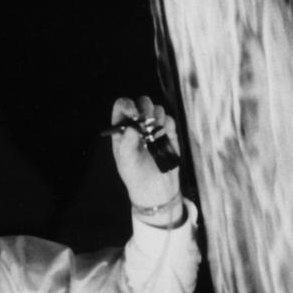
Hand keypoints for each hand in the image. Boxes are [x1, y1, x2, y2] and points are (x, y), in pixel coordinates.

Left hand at [110, 95, 182, 211]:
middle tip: (148, 123)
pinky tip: (164, 138)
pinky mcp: (168, 133)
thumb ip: (127, 144)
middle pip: (142, 103)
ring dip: (157, 119)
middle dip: (146, 109)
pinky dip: (168, 126)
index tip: (134, 114)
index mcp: (122, 129)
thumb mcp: (127, 162)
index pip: (122, 106)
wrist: (156, 189)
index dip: (128, 105)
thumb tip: (131, 127)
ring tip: (154, 136)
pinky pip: (170, 120)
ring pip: (157, 109)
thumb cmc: (136, 176)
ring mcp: (153, 127)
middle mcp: (138, 125)